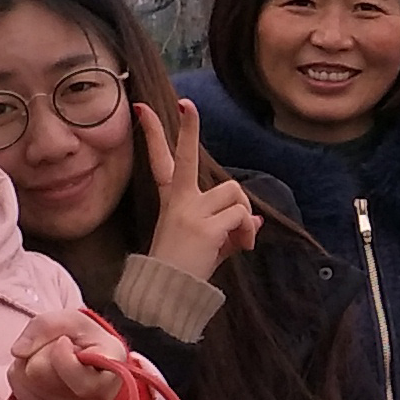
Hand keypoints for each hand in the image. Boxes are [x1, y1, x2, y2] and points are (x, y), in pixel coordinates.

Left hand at [6, 310, 131, 399]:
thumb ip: (48, 325)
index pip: (68, 368)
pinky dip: (24, 372)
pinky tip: (43, 373)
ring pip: (25, 378)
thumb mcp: (77, 322)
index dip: (59, 351)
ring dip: (32, 360)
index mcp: (110, 371)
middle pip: (38, 369)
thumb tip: (18, 351)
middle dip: (43, 350)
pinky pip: (17, 386)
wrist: (94, 370)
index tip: (65, 342)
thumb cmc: (89, 344)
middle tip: (61, 350)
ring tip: (53, 361)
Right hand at [140, 96, 258, 285]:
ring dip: (244, 215)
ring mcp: (190, 211)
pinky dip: (247, 232)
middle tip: (186, 105)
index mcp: (174, 200)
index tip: (142, 107)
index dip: (154, 134)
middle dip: (188, 129)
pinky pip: (241, 216)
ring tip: (240, 240)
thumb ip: (231, 227)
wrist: (169, 295)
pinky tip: (241, 248)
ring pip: (234, 194)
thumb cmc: (186, 270)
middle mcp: (179, 200)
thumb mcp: (210, 243)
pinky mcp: (205, 226)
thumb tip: (257, 221)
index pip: (162, 161)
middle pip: (188, 157)